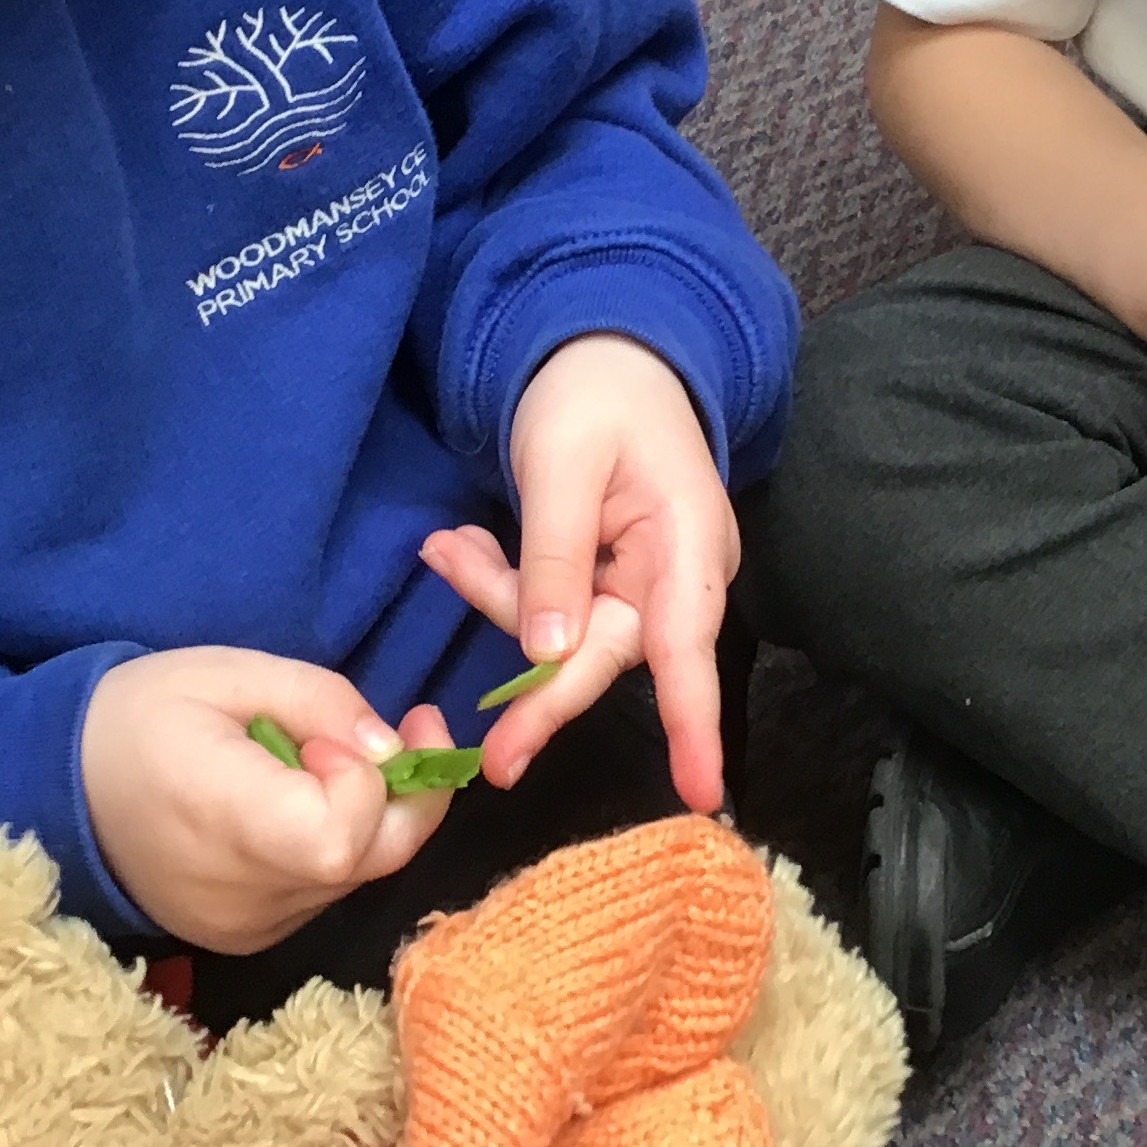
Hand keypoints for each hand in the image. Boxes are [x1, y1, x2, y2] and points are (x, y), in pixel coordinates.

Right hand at [79, 646, 455, 952]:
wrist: (58, 790)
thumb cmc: (140, 716)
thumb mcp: (228, 672)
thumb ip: (320, 701)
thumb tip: (392, 747)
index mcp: (227, 824)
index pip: (342, 836)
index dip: (362, 779)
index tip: (323, 736)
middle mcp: (244, 895)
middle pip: (373, 862)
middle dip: (405, 795)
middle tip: (402, 731)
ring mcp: (248, 928)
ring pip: (356, 877)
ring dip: (367, 817)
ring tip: (324, 763)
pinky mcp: (247, 939)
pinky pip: (323, 892)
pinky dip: (332, 847)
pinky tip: (294, 805)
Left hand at [420, 332, 735, 812]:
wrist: (601, 352)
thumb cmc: (595, 392)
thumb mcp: (561, 463)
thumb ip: (553, 559)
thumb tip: (550, 655)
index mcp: (685, 546)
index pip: (689, 650)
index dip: (694, 726)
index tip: (698, 795)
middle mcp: (675, 578)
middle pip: (603, 657)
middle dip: (535, 681)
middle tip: (489, 752)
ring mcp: (642, 583)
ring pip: (564, 636)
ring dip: (500, 598)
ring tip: (447, 544)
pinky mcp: (606, 581)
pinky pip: (552, 609)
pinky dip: (504, 583)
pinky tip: (461, 544)